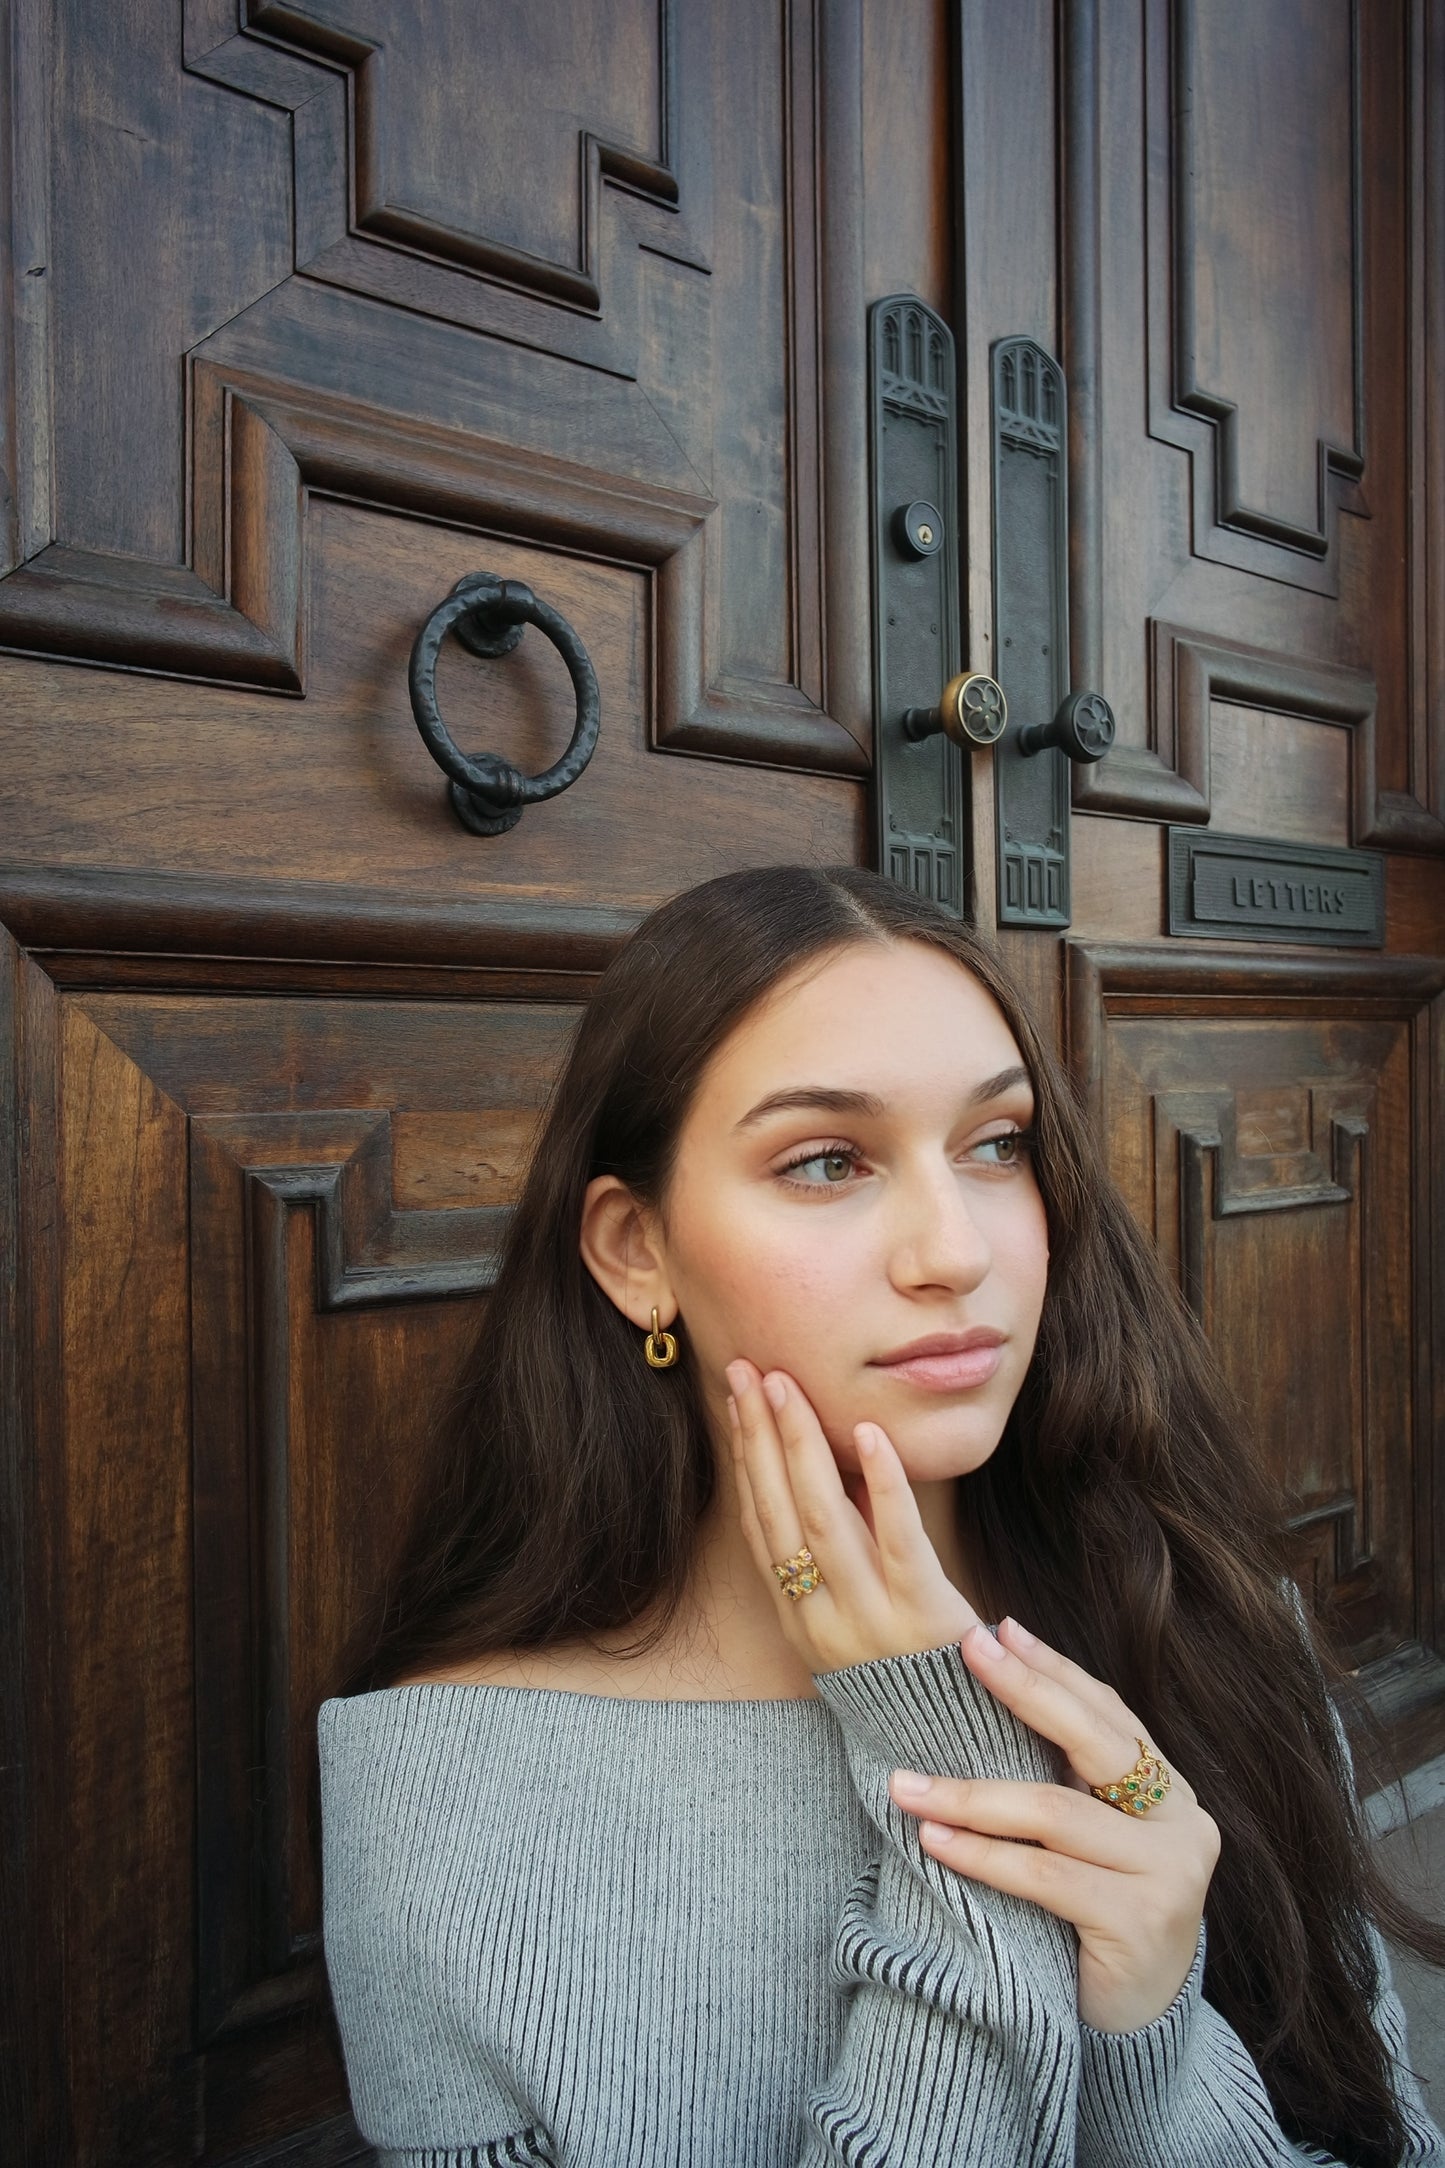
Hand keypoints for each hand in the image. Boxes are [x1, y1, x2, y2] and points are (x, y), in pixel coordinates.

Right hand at [724, 1359, 980, 1672]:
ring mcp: (868, 1617)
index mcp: (797, 1617)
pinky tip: (868, 1431)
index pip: (759, 1524)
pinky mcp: (922, 1613)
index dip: (744, 1459)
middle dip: (758, 1436)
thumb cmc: (906, 1674)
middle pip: (778, 1513)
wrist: (957, 1746)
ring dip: (799, 1446)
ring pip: (821, 1519)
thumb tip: (824, 1470)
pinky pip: (896, 1539)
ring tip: (787, 1386)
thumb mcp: (847, 1622)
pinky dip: (882, 1482)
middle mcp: (820, 1617)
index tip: (736, 1399)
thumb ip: (834, 1556)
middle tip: (746, 1371)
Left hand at [889, 1617, 1220, 2031]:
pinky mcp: (1143, 1923)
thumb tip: (982, 1693)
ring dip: (973, 1795)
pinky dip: (985, 1857)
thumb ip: (1060, 1781)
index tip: (997, 1628)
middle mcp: (1182, 1821)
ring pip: (1058, 1813)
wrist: (1139, 2029)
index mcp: (1168, 1789)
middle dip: (1025, 1690)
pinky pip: (1047, 1877)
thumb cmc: (1094, 1920)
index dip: (1053, 1669)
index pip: (1107, 1712)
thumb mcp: (1086, 1840)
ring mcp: (1170, 1873)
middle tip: (966, 1650)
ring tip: (907, 1784)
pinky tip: (936, 1841)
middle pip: (1094, 1741)